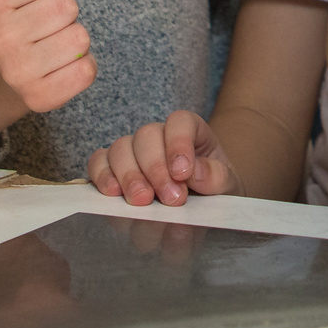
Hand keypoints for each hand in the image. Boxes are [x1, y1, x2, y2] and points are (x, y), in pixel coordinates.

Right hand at [0, 0, 94, 115]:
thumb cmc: (15, 15)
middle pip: (67, 6)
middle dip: (64, 10)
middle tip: (43, 24)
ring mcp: (16, 73)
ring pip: (80, 38)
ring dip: (73, 37)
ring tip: (50, 44)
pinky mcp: (39, 98)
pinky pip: (87, 70)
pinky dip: (82, 66)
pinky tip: (60, 66)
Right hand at [87, 110, 235, 206]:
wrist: (202, 204)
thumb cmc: (213, 188)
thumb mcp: (228, 183)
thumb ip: (216, 176)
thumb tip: (194, 172)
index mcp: (190, 130)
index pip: (180, 122)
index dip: (179, 144)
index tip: (183, 173)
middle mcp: (158, 135)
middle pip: (146, 136)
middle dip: (155, 168)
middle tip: (169, 198)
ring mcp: (133, 150)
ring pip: (121, 148)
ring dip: (130, 175)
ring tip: (142, 201)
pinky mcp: (114, 168)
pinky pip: (99, 162)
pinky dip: (102, 176)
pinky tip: (113, 193)